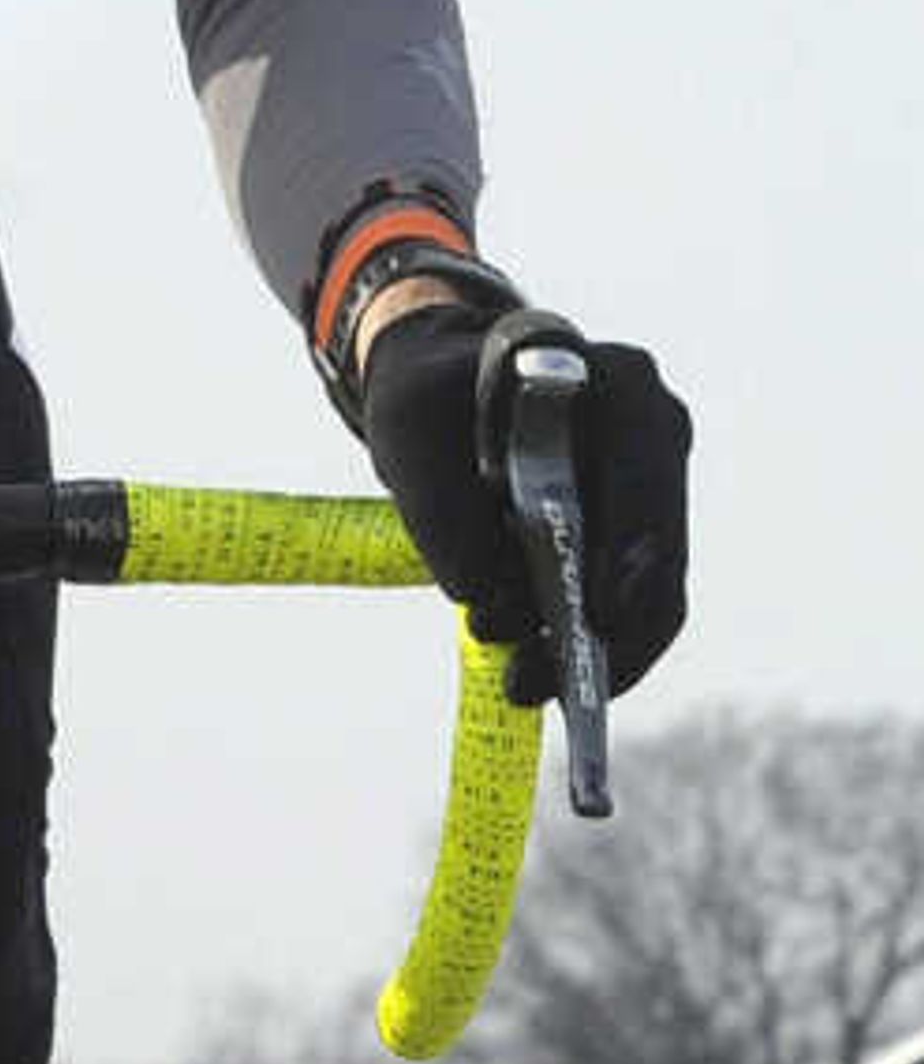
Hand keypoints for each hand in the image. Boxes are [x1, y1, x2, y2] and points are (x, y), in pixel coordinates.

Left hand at [358, 304, 690, 700]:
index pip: (643, 472)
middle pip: (655, 551)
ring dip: (590, 651)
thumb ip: (438, 504)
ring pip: (650, 594)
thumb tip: (480, 590)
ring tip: (517, 681)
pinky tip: (544, 678)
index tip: (597, 618)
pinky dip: (595, 650)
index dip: (628, 548)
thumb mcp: (406, 430)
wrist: (442, 395)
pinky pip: (632, 608)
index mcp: (618, 382)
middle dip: (596, 627)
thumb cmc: (429, 398)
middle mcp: (656, 435)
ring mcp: (652, 489)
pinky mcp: (633, 539)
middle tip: (526, 680)